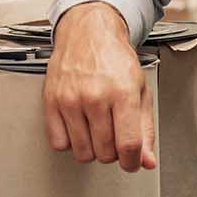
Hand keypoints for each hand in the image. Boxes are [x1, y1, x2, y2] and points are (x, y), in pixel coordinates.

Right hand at [45, 2, 156, 172]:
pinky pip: (59, 144)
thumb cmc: (115, 59)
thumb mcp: (140, 90)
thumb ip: (145, 129)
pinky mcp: (51, 102)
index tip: (131, 162)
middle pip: (105, 152)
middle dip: (113, 151)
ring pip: (82, 152)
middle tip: (114, 134)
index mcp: (123, 93)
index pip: (128, 146)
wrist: (88, 33)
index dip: (132, 162)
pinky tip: (79, 126)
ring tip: (97, 129)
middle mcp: (95, 97)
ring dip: (92, 148)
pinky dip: (70, 142)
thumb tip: (146, 160)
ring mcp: (70, 100)